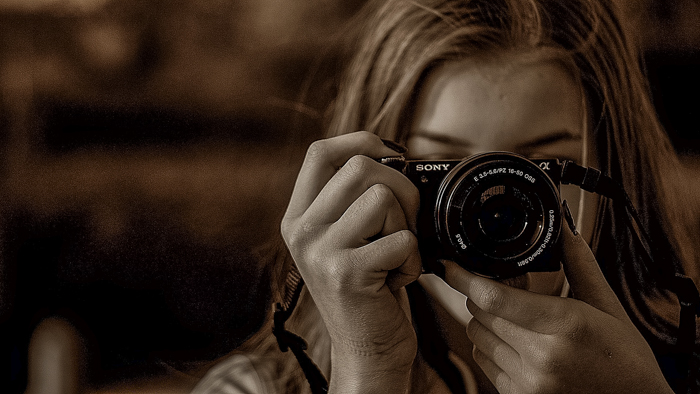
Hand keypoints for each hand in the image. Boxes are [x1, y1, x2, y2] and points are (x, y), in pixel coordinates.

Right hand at [281, 131, 421, 392]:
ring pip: (382, 197)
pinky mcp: (346, 274)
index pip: (319, 153)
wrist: (368, 351)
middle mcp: (302, 231)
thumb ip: (352, 201)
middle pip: (361, 167)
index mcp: (298, 217)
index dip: (359, 140)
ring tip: (396, 255)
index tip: (389, 151)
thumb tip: (390, 155)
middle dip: (400, 188)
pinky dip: (413, 259)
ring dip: (405, 226)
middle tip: (404, 222)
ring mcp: (320, 252)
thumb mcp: (346, 241)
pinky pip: (401, 238)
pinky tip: (398, 279)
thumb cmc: (368, 291)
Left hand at [440, 208, 673, 393]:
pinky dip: (492, 346)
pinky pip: (483, 360)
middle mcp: (541, 356)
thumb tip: (563, 225)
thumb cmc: (626, 360)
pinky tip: (520, 344)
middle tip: (512, 293)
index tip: (451, 265)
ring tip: (519, 321)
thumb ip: (579, 264)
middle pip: (479, 313)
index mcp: (564, 326)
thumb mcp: (608, 307)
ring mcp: (527, 381)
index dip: (464, 277)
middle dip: (484, 295)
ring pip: (476, 336)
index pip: (493, 298)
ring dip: (486, 321)